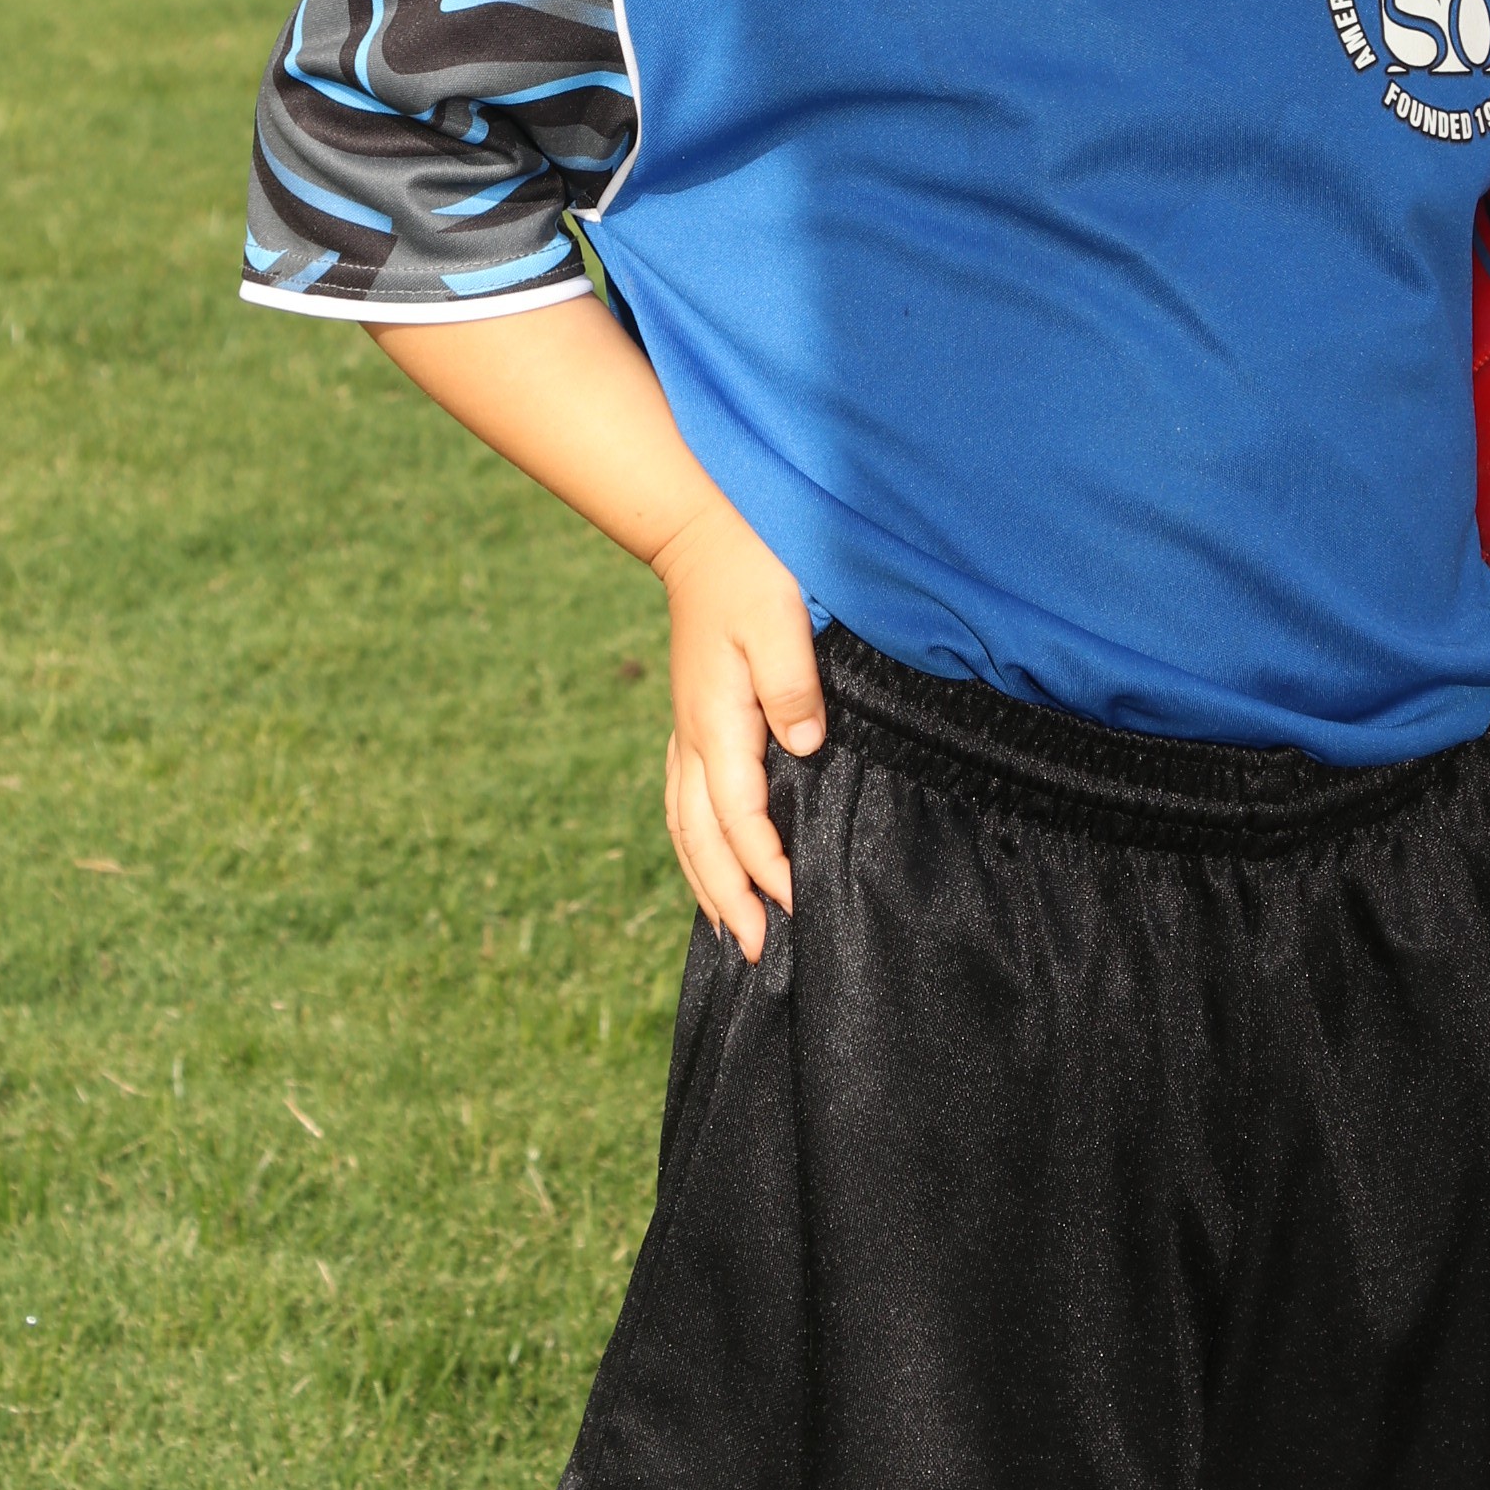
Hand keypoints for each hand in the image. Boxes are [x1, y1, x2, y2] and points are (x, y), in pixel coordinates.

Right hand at [653, 501, 824, 957]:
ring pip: (683, 826)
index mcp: (717, 721)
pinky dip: (695, 848)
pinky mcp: (691, 724)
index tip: (794, 903)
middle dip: (728, 898)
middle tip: (759, 953)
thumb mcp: (780, 619)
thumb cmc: (751, 573)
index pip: (737, 814)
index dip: (764, 864)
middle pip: (699, 838)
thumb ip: (792, 685)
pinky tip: (711, 867)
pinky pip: (683, 804)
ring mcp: (686, 732)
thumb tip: (806, 747)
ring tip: (732, 934)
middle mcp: (692, 737)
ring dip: (706, 882)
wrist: (701, 535)